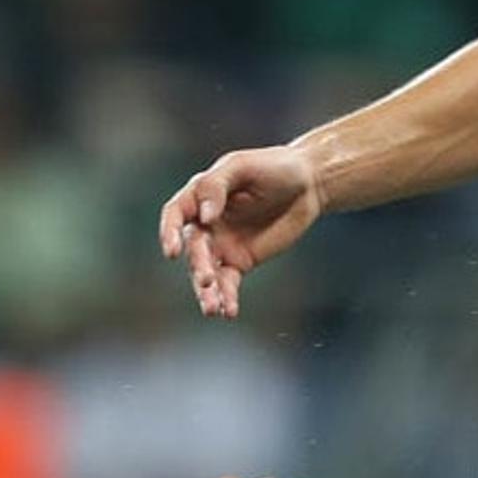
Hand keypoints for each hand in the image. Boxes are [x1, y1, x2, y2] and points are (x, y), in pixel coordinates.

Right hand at [159, 146, 324, 318]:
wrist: (308, 183)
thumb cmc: (274, 167)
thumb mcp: (243, 166)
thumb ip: (218, 185)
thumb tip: (205, 216)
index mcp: (199, 197)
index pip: (175, 214)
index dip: (169, 232)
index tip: (173, 250)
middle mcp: (205, 224)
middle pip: (193, 248)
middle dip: (198, 266)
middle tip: (207, 280)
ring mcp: (221, 244)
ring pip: (205, 272)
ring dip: (206, 291)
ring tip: (212, 309)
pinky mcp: (240, 261)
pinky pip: (228, 283)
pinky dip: (227, 298)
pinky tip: (229, 312)